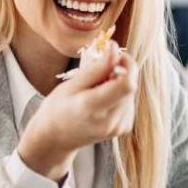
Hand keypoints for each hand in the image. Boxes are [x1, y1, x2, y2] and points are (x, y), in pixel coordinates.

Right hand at [16, 43, 137, 181]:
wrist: (55, 138)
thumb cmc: (58, 108)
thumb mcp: (72, 85)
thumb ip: (97, 68)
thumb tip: (115, 48)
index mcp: (93, 108)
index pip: (127, 84)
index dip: (127, 65)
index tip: (114, 55)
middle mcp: (110, 121)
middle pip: (131, 86)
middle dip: (121, 71)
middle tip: (100, 69)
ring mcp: (118, 127)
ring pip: (131, 92)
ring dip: (119, 83)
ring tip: (97, 88)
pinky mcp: (124, 128)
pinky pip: (129, 102)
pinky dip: (120, 95)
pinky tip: (103, 98)